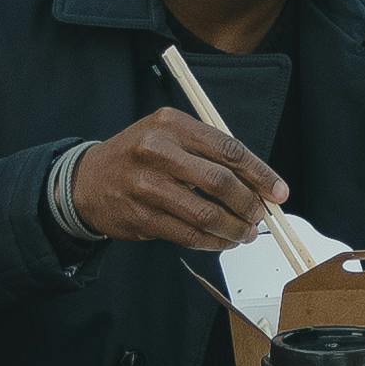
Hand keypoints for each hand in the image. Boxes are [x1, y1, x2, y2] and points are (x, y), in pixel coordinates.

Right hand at [67, 107, 287, 253]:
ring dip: (233, 229)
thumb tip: (257, 184)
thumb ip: (208, 153)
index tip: (279, 192)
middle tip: (260, 217)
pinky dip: (211, 241)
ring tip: (245, 234)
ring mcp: (146, 185)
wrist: (85, 181)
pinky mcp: (140, 216)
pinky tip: (221, 242)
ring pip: (205, 213)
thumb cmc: (138, 156)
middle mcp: (157, 150)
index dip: (260, 174)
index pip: (228, 149)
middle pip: (220, 182)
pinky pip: (187, 233)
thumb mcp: (168, 136)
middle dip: (249, 204)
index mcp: (172, 124)